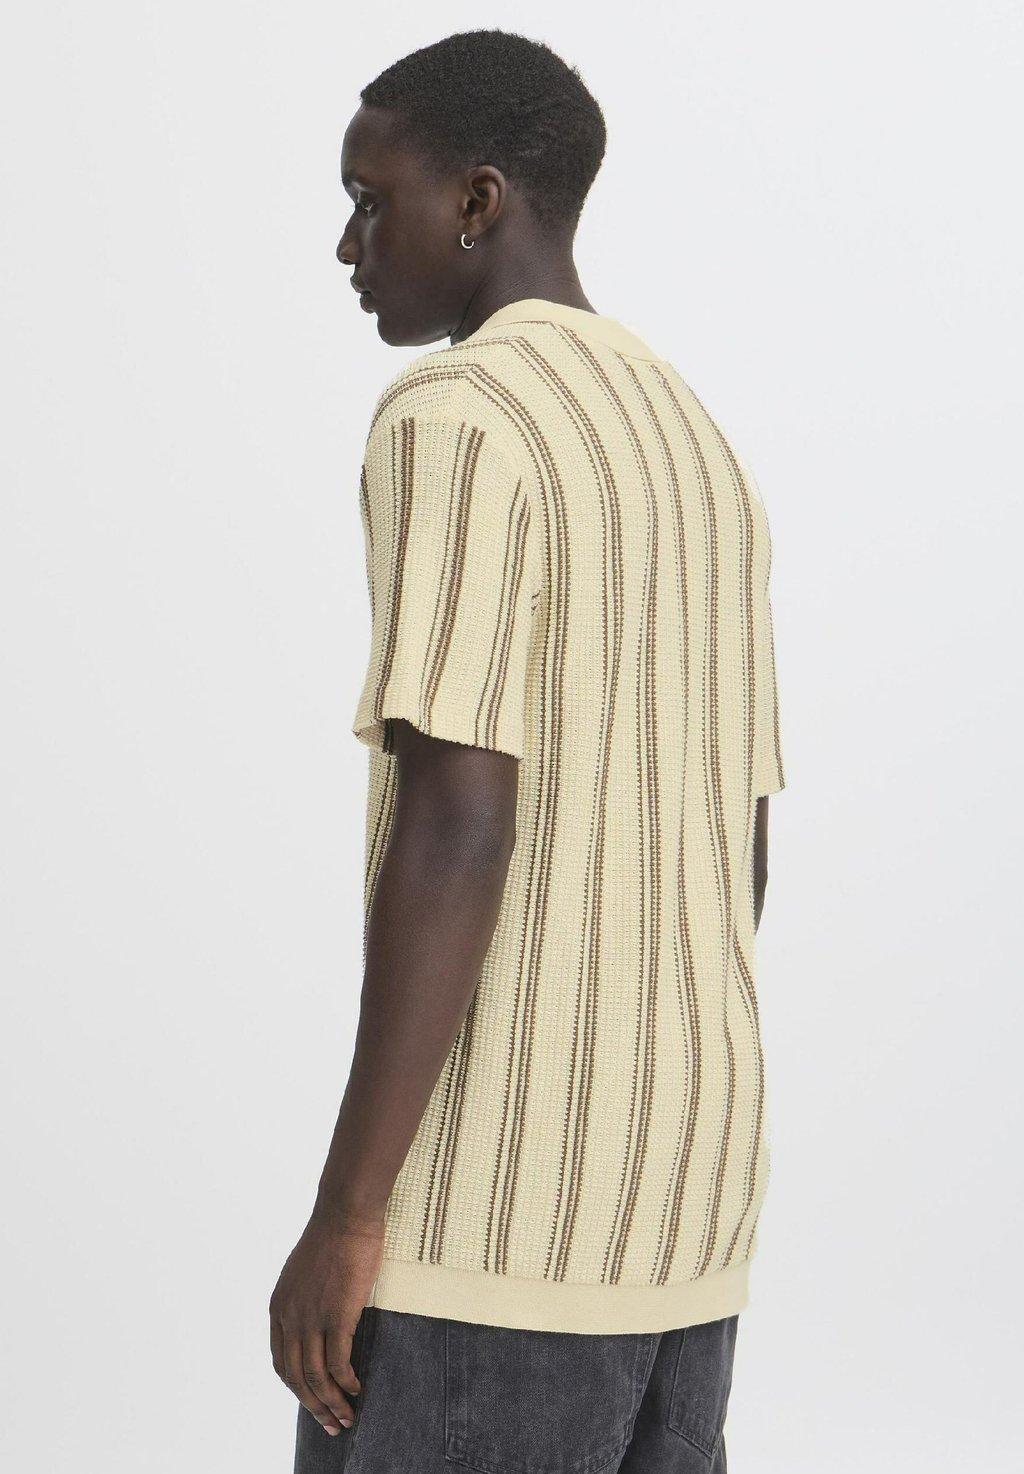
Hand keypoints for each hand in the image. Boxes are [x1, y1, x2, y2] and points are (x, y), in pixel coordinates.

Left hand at [269, 1209, 383, 1434]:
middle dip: (313, 1406)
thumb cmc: (331, 1238)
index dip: (296, 1388)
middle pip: (295, 1377)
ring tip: (347, 1418)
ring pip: (315, 1376)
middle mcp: (290, 1317)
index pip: (280, 1362)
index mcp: (279, 1308)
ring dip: (331, 1402)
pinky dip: (345, 1382)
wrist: (344, 1214)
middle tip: (331, 1425)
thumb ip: (303, 1301)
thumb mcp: (303, 1274)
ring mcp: (312, 1317)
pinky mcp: (337, 1315)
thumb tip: (315, 1323)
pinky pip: (338, 1362)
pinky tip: (356, 1389)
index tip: (313, 1402)